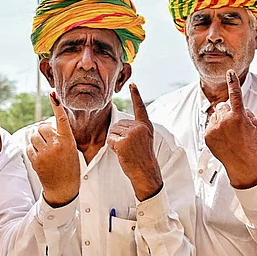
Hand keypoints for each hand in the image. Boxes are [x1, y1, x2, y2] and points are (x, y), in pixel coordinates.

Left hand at [26, 92, 80, 206]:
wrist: (64, 189)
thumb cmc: (69, 167)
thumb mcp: (71, 149)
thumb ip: (60, 136)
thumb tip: (44, 125)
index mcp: (68, 141)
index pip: (62, 119)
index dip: (57, 105)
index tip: (52, 94)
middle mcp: (57, 145)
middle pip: (42, 127)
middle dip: (43, 131)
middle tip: (49, 141)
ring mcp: (46, 153)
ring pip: (34, 136)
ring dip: (37, 140)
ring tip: (45, 151)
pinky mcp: (36, 161)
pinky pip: (29, 147)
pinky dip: (32, 149)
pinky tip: (40, 157)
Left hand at [107, 84, 162, 201]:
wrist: (145, 172)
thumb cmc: (142, 159)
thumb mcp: (143, 140)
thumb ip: (135, 129)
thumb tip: (120, 126)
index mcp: (146, 125)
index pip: (140, 107)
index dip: (136, 95)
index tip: (133, 84)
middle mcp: (140, 127)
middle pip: (118, 124)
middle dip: (119, 136)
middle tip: (130, 148)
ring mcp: (132, 133)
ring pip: (113, 132)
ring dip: (116, 142)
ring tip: (127, 151)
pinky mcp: (124, 141)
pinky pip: (110, 140)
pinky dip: (113, 147)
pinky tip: (123, 153)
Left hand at [204, 70, 256, 189]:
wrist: (242, 164)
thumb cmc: (251, 145)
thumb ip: (248, 113)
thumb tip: (240, 108)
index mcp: (239, 116)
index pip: (236, 95)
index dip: (232, 82)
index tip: (229, 73)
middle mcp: (225, 120)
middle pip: (223, 106)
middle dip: (227, 112)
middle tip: (234, 125)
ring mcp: (215, 128)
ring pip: (215, 115)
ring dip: (221, 121)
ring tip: (229, 135)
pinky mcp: (207, 135)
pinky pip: (210, 125)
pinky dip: (215, 129)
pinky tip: (223, 139)